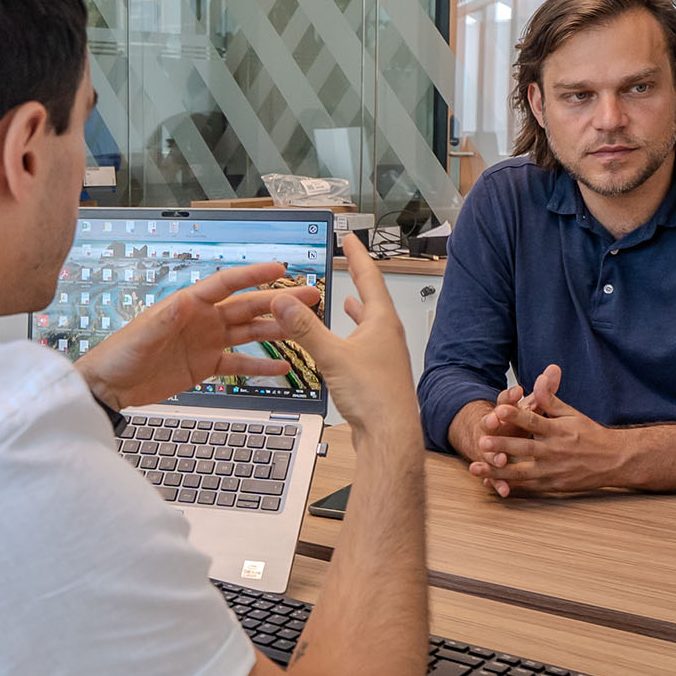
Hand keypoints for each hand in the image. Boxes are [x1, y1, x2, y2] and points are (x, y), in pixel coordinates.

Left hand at [74, 260, 320, 412]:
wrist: (110, 386)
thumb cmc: (119, 355)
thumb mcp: (141, 336)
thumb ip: (164, 320)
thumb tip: (183, 302)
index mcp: (188, 304)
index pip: (226, 284)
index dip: (253, 275)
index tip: (279, 269)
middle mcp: (202, 319)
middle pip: (247, 306)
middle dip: (277, 302)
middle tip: (307, 297)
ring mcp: (207, 342)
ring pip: (249, 333)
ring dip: (276, 330)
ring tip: (304, 330)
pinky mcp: (206, 365)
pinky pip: (239, 363)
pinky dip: (260, 365)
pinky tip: (283, 365)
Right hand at [267, 236, 416, 442]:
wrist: (390, 436)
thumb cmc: (374, 398)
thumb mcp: (332, 356)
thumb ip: (305, 328)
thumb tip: (284, 302)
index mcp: (381, 323)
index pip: (369, 278)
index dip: (357, 256)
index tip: (351, 239)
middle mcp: (388, 336)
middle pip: (373, 298)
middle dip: (359, 278)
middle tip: (351, 260)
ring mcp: (386, 356)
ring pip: (370, 324)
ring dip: (358, 309)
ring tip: (349, 299)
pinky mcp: (380, 375)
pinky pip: (366, 345)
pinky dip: (354, 336)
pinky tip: (347, 344)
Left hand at [468, 364, 621, 497]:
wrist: (614, 461)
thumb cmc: (590, 434)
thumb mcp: (572, 414)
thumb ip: (550, 399)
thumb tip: (538, 378)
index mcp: (559, 430)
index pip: (535, 421)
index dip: (517, 415)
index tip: (500, 409)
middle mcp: (555, 451)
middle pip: (524, 448)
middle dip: (502, 445)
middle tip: (481, 441)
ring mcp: (553, 471)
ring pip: (521, 472)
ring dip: (497, 471)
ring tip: (475, 467)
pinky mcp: (553, 485)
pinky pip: (527, 487)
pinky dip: (509, 485)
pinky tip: (490, 483)